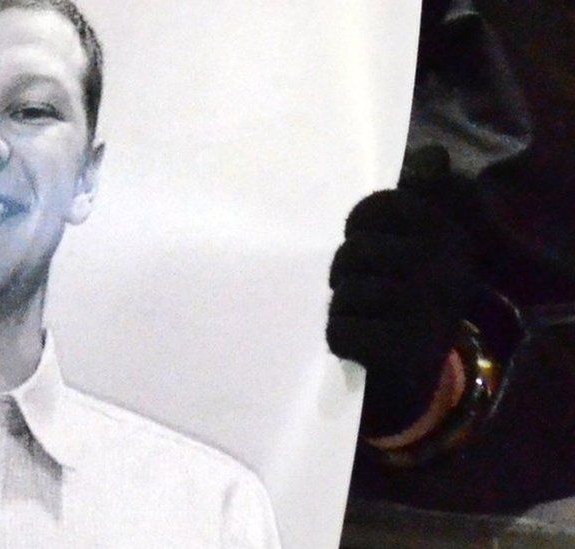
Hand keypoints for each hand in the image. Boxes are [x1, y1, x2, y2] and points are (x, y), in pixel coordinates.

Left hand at [327, 147, 493, 438]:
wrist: (417, 377)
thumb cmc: (409, 298)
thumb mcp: (419, 246)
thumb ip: (420, 198)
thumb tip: (432, 152)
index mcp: (445, 234)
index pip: (372, 209)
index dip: (355, 230)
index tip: (370, 249)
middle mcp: (443, 267)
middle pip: (351, 253)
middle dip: (344, 274)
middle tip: (364, 292)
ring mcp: (426, 310)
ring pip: (342, 293)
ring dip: (342, 308)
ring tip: (366, 319)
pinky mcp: (403, 351)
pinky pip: (339, 330)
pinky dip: (340, 339)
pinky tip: (361, 346)